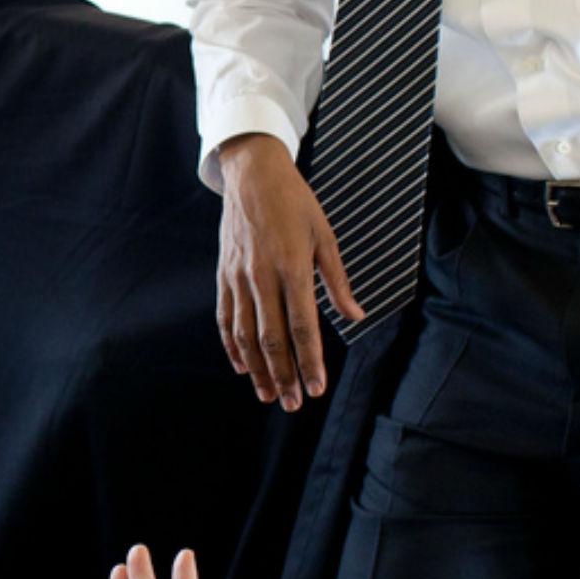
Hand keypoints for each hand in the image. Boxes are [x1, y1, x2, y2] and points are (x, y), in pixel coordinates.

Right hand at [216, 134, 361, 410]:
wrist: (252, 174)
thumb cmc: (296, 203)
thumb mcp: (325, 236)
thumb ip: (337, 281)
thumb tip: (356, 316)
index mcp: (292, 266)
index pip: (302, 326)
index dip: (310, 361)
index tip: (317, 388)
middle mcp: (262, 276)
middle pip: (271, 338)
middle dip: (284, 375)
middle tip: (295, 404)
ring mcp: (238, 277)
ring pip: (244, 334)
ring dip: (256, 369)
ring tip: (268, 395)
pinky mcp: (223, 274)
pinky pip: (225, 317)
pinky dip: (231, 345)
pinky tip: (240, 367)